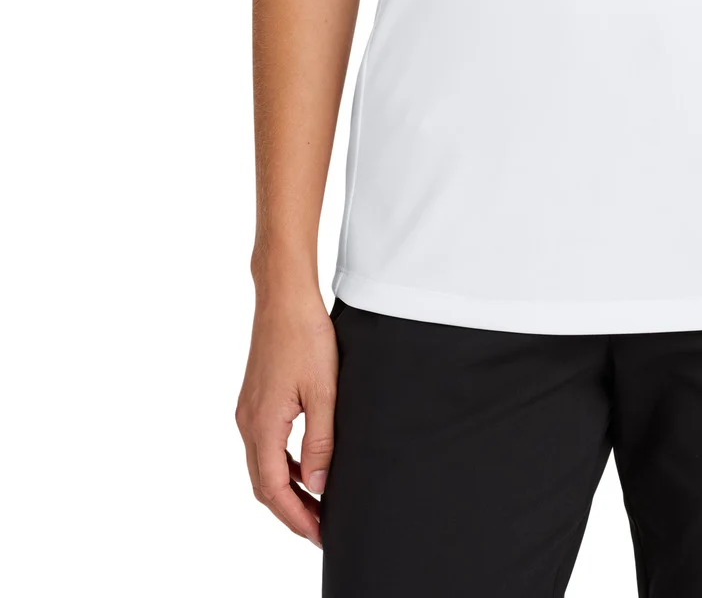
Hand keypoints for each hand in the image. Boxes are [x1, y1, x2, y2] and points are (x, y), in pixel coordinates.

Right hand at [234, 287, 338, 546]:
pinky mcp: (255, 399)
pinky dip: (284, 464)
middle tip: (320, 529)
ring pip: (263, 465)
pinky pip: (265, 445)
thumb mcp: (323, 392)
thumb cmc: (305, 336)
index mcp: (262, 425)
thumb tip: (319, 485)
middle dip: (291, 511)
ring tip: (318, 504)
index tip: (319, 535)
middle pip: (264, 484)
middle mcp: (248, 422)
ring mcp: (248, 410)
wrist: (284, 296)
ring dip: (287, 489)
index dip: (296, 518)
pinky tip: (307, 465)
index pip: (274, 490)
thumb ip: (320, 442)